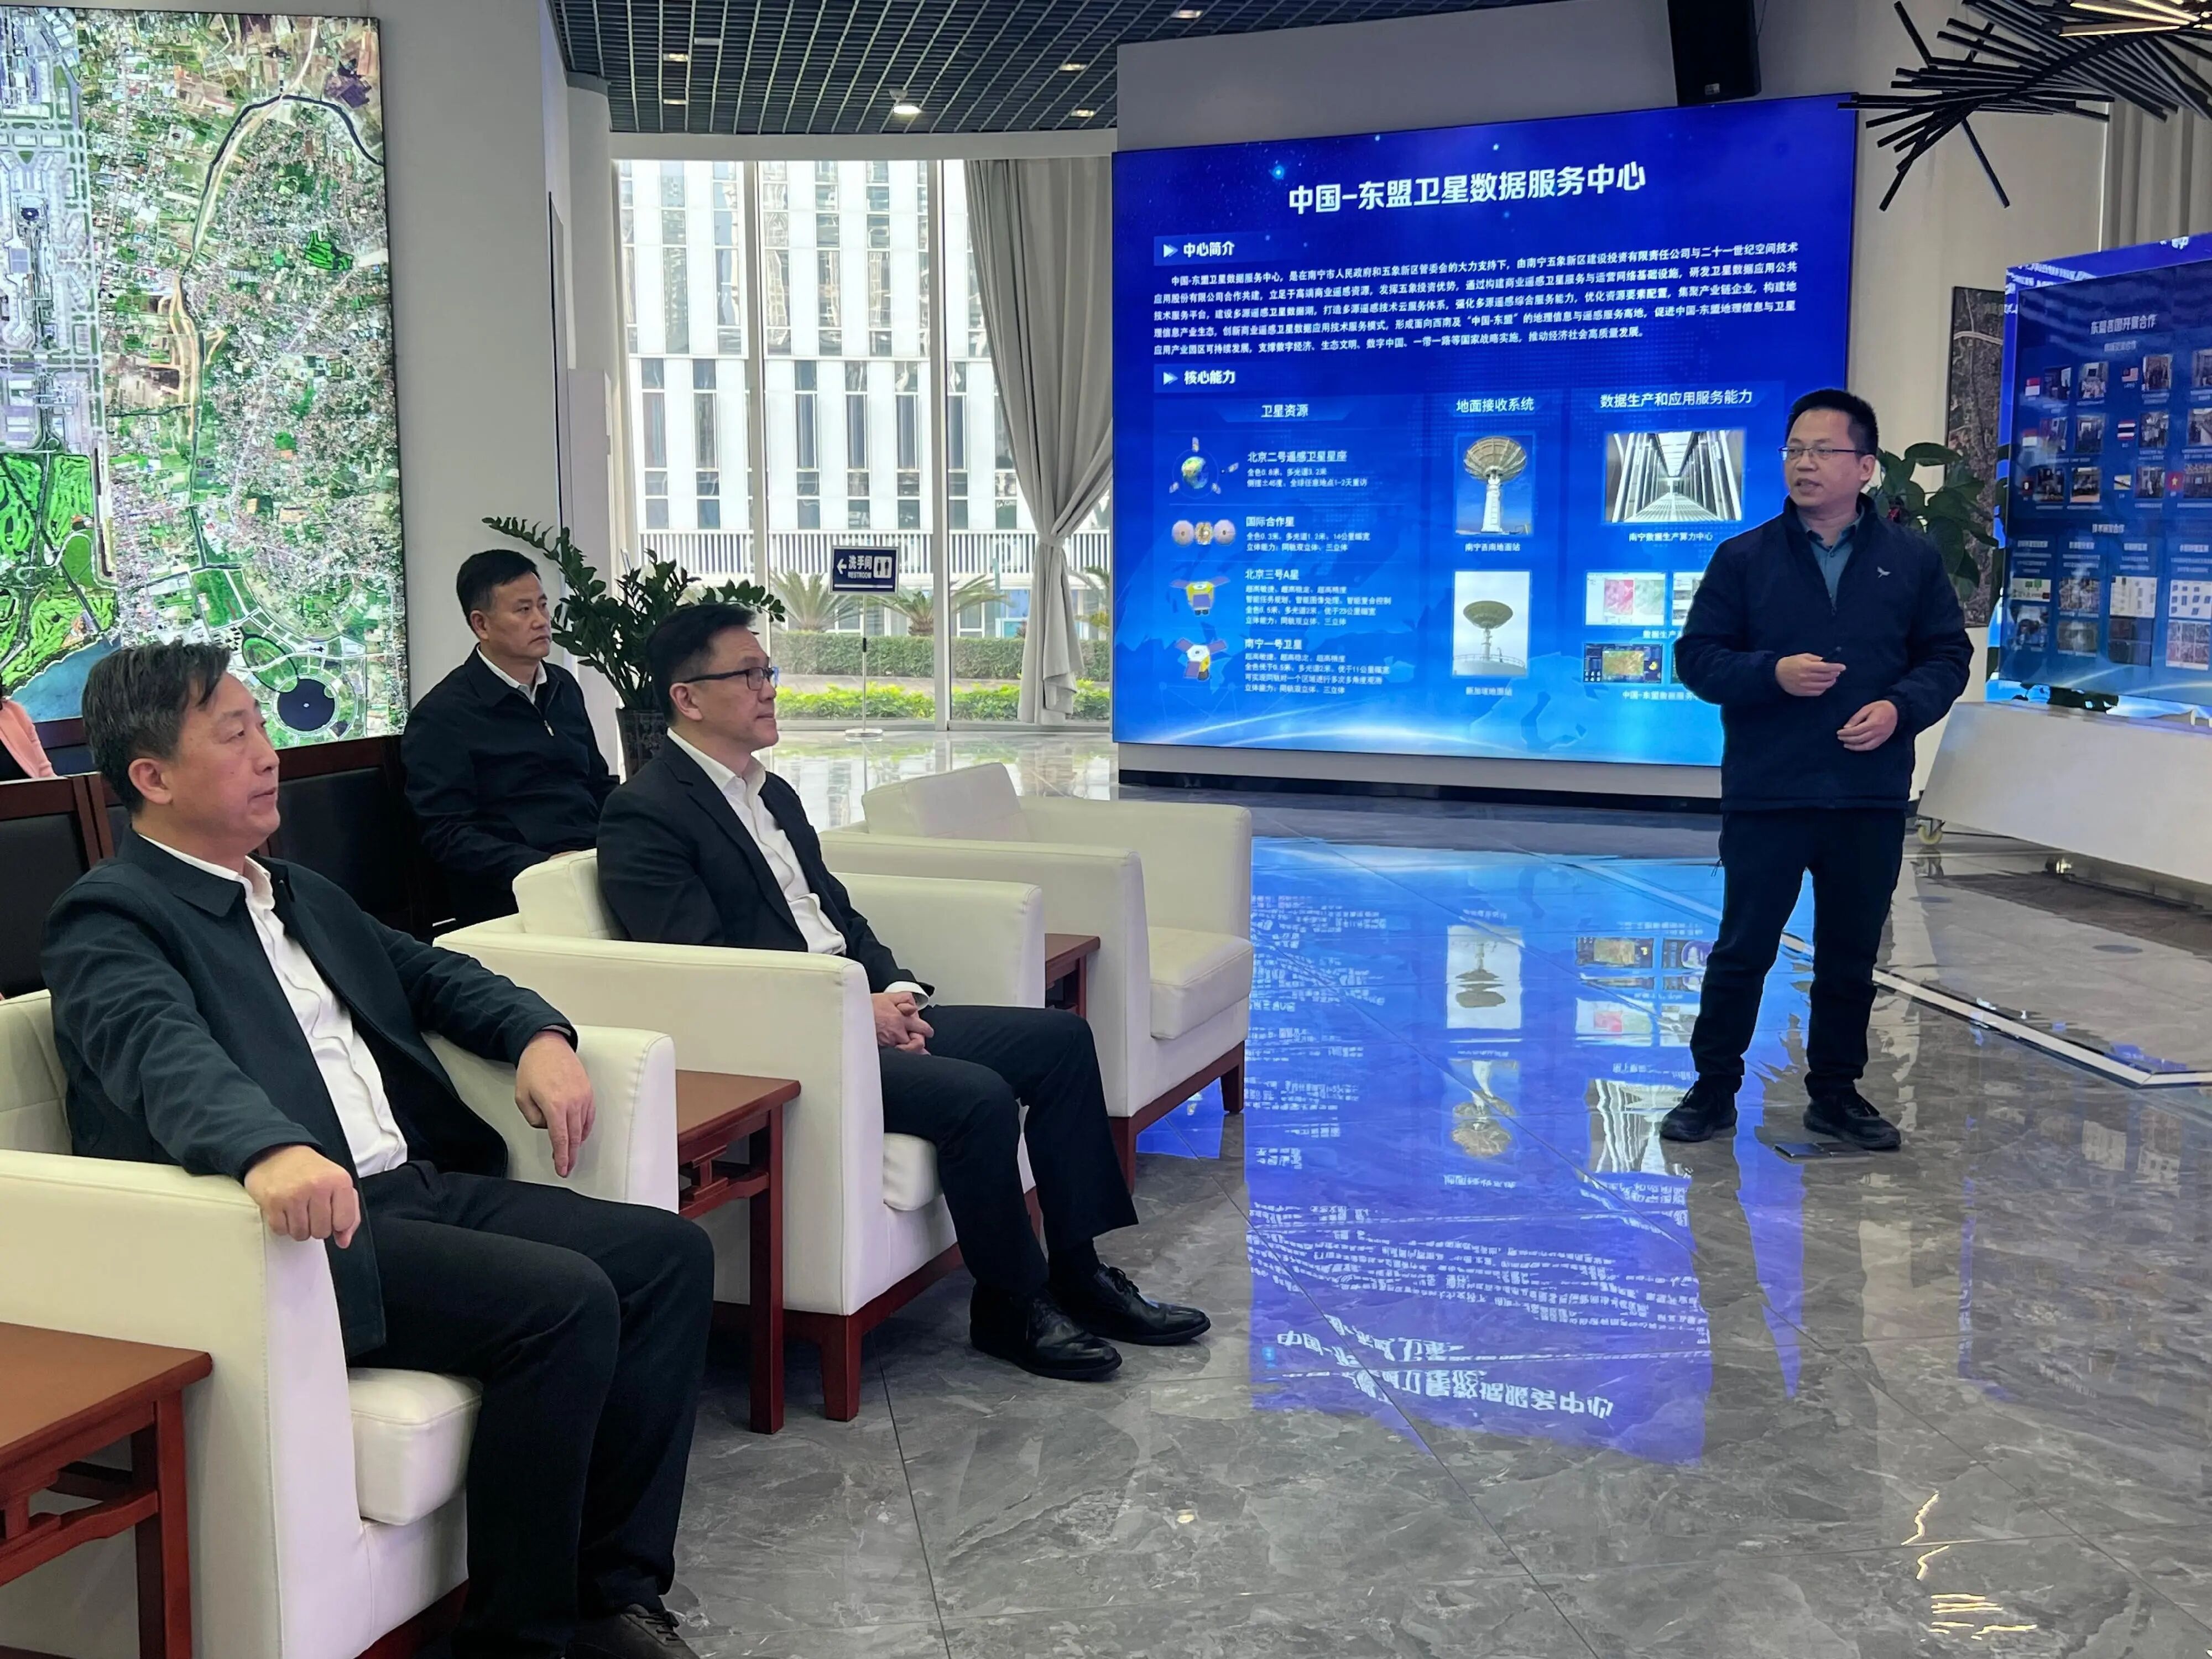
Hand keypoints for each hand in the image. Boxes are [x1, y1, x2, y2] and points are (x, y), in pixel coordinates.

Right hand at [242, 1144, 359, 1247]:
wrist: (278, 1152)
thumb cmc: (310, 1171)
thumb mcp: (338, 1184)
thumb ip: (349, 1214)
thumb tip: (344, 1241)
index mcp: (339, 1181)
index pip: (344, 1222)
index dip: (337, 1223)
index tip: (332, 1213)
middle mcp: (317, 1186)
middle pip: (322, 1231)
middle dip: (317, 1225)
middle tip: (312, 1209)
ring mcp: (294, 1195)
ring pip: (301, 1234)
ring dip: (300, 1227)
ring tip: (298, 1209)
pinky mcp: (273, 1202)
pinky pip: (282, 1230)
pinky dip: (283, 1225)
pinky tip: (285, 1209)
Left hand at [516, 1030, 594, 1176]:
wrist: (547, 1045)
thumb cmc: (533, 1068)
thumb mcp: (522, 1097)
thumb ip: (533, 1119)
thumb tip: (547, 1127)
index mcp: (554, 1105)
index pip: (561, 1139)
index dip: (562, 1157)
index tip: (562, 1169)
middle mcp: (573, 1102)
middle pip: (574, 1137)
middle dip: (570, 1155)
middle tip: (566, 1166)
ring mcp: (583, 1096)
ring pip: (583, 1128)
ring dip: (577, 1142)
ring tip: (570, 1152)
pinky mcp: (588, 1091)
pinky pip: (589, 1116)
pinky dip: (584, 1128)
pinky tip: (579, 1133)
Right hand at [871, 991, 931, 1052]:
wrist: (850, 1014)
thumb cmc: (867, 1005)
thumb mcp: (888, 996)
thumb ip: (904, 999)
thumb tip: (914, 1006)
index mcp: (901, 1019)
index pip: (922, 1028)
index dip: (927, 1031)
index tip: (928, 1032)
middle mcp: (897, 1033)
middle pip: (917, 1044)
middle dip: (921, 1043)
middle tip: (921, 1042)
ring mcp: (889, 1043)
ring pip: (907, 1051)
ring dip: (912, 1050)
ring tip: (915, 1051)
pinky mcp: (881, 1049)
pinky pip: (895, 1054)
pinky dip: (900, 1055)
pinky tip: (901, 1054)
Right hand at [1776, 653, 1844, 696]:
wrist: (1776, 674)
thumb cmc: (1790, 663)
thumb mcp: (1802, 656)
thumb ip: (1815, 659)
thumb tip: (1827, 661)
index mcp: (1807, 666)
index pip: (1826, 667)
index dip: (1836, 667)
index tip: (1843, 667)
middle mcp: (1807, 677)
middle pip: (1827, 677)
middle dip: (1834, 674)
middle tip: (1836, 672)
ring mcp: (1805, 686)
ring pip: (1824, 685)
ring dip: (1830, 682)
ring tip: (1832, 678)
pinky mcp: (1803, 692)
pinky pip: (1818, 692)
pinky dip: (1823, 688)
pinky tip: (1823, 685)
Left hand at [1838, 699, 1900, 751]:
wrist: (1896, 710)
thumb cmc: (1880, 707)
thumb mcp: (1866, 708)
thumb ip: (1856, 718)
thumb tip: (1846, 728)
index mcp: (1873, 723)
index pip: (1856, 731)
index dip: (1846, 733)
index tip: (1838, 732)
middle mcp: (1877, 732)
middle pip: (1859, 739)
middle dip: (1848, 739)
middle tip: (1839, 738)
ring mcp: (1881, 737)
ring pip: (1865, 746)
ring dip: (1854, 747)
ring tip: (1845, 745)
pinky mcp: (1883, 740)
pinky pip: (1872, 747)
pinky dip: (1862, 748)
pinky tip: (1856, 747)